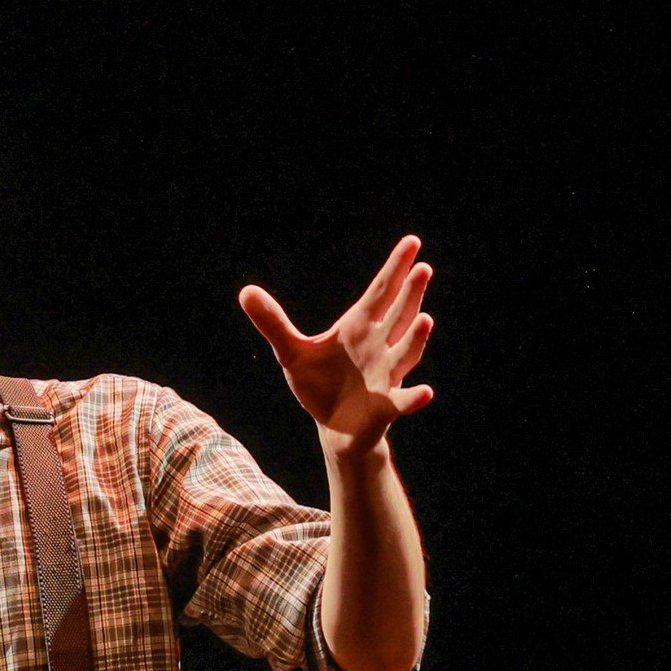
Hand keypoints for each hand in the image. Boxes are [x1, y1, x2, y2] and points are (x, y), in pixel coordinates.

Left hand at [239, 234, 437, 458]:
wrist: (335, 428)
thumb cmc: (320, 384)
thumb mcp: (292, 352)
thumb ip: (273, 323)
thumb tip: (245, 291)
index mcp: (360, 327)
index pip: (381, 291)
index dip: (395, 267)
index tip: (412, 241)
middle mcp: (380, 346)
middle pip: (398, 315)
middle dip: (411, 294)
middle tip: (423, 268)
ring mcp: (387, 376)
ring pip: (405, 353)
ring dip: (415, 338)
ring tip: (425, 319)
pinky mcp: (386, 407)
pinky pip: (403, 401)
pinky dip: (414, 397)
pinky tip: (425, 392)